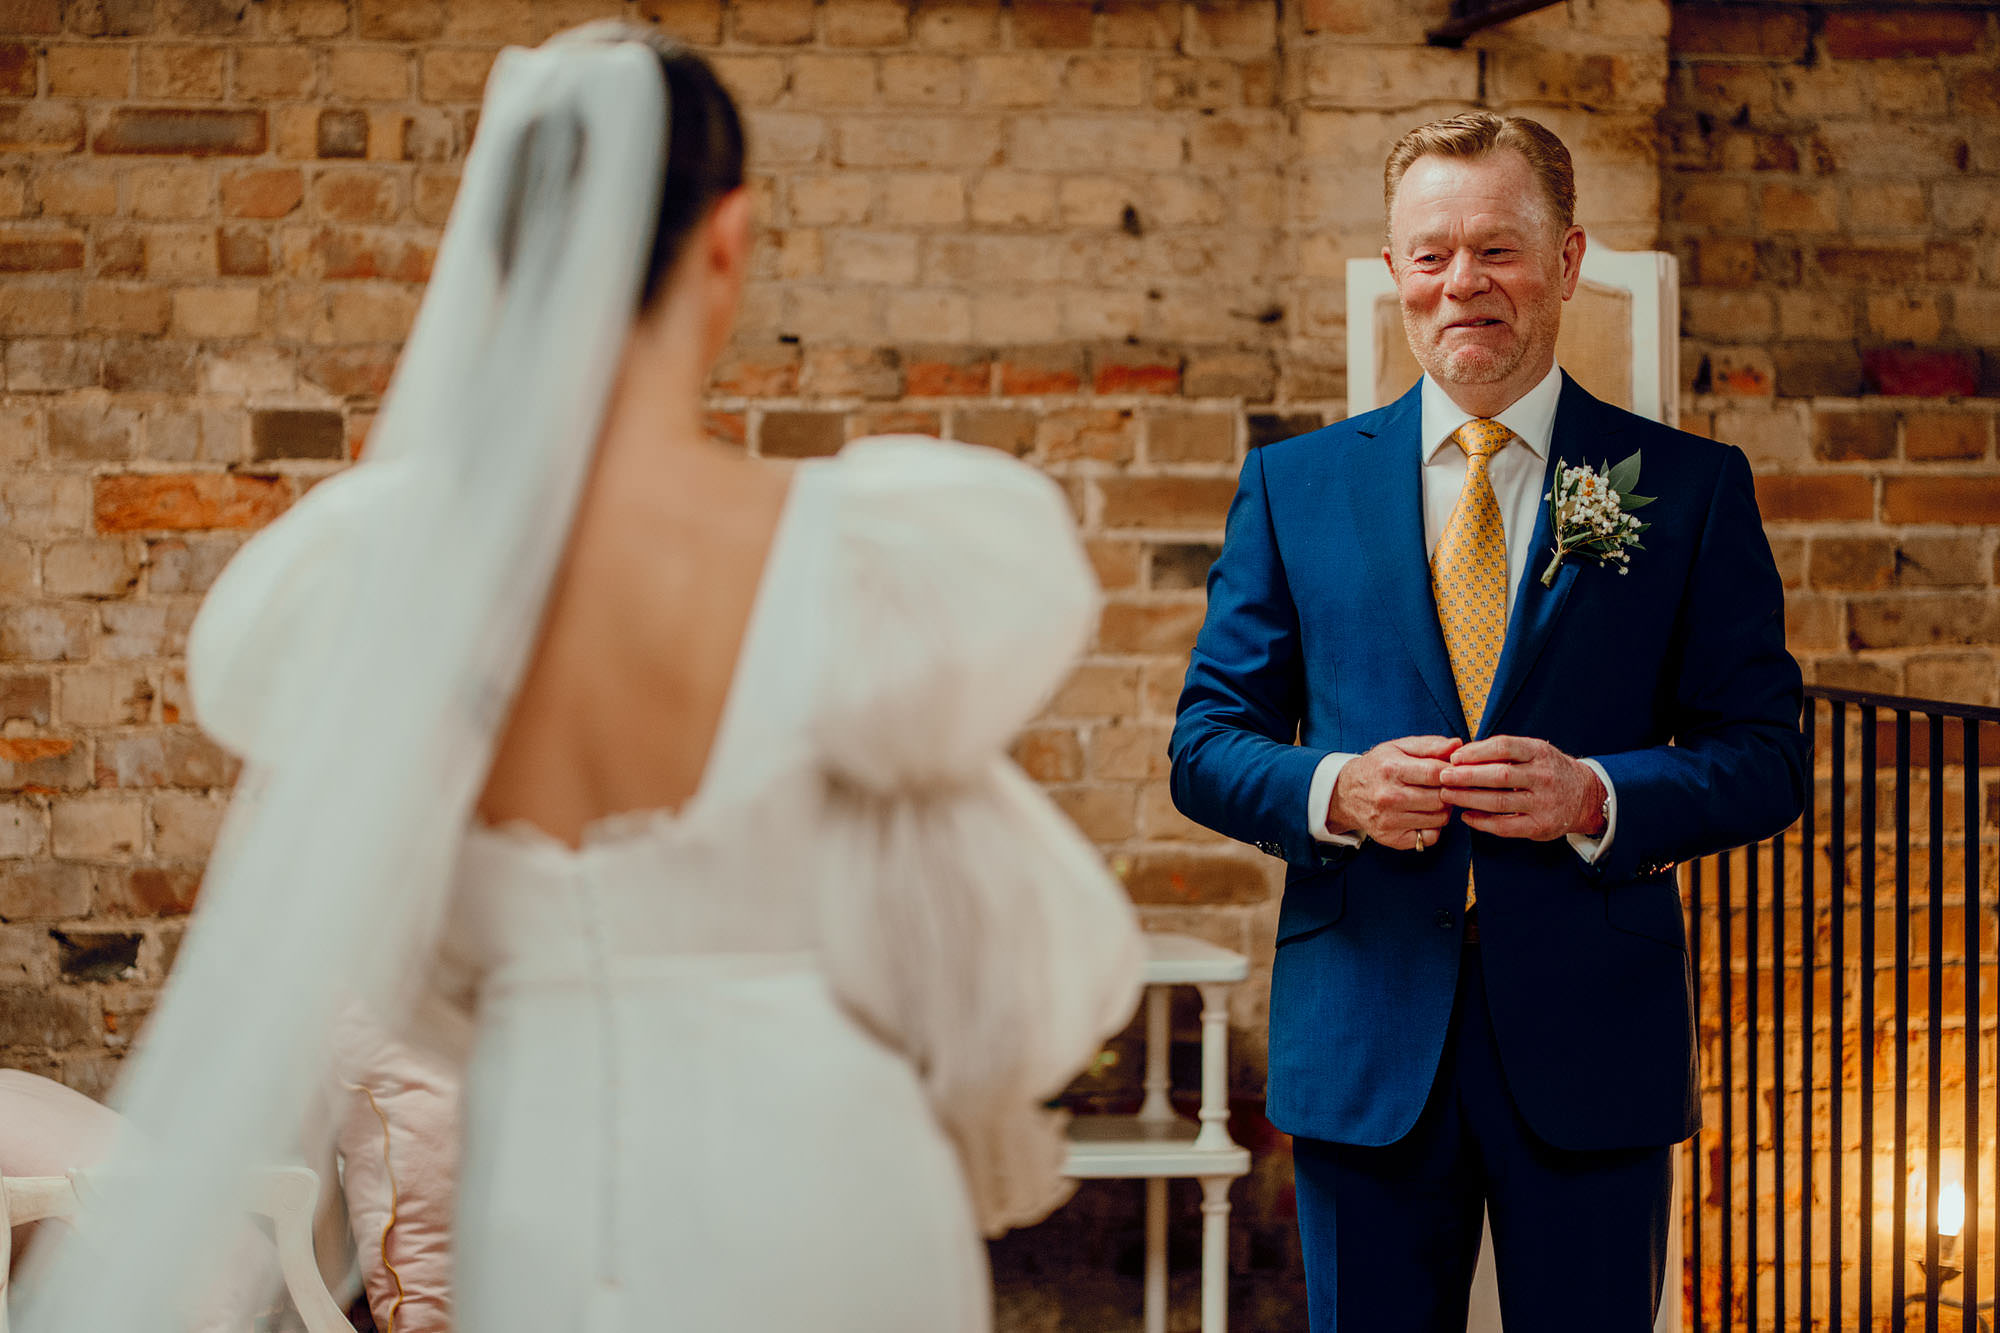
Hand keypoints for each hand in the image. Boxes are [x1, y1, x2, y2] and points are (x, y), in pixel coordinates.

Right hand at [1327, 735, 1459, 850]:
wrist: (1347, 793)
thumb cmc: (1378, 767)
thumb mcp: (1399, 747)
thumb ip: (1430, 745)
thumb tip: (1457, 745)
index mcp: (1391, 769)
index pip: (1435, 773)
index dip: (1452, 773)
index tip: (1453, 772)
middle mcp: (1388, 797)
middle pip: (1440, 799)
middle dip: (1448, 792)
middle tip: (1443, 787)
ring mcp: (1389, 820)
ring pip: (1439, 819)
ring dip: (1443, 810)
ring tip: (1433, 800)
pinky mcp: (1392, 838)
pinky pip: (1429, 837)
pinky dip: (1433, 828)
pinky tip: (1423, 816)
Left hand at [1438, 736, 1605, 840]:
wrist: (1586, 796)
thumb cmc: (1548, 770)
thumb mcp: (1534, 751)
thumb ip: (1504, 751)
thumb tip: (1461, 754)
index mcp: (1539, 753)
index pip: (1505, 747)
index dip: (1476, 752)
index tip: (1454, 757)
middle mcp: (1543, 777)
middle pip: (1499, 775)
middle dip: (1466, 776)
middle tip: (1442, 776)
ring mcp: (1543, 803)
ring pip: (1499, 802)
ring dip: (1468, 799)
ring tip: (1446, 795)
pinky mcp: (1540, 826)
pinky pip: (1505, 826)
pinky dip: (1482, 822)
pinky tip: (1466, 816)